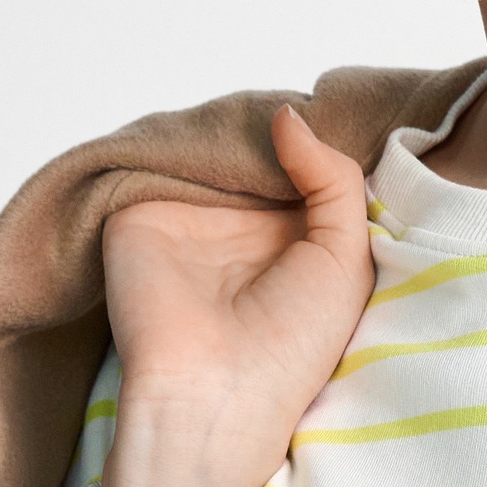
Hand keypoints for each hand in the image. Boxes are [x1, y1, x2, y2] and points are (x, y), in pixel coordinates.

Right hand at [96, 103, 373, 486]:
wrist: (213, 392)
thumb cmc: (292, 344)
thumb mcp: (347, 256)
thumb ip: (335, 177)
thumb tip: (288, 116)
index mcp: (294, 241)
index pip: (304, 168)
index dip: (317, 136)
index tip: (338, 100)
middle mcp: (243, 226)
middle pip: (256, 146)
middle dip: (276, 120)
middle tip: (292, 95)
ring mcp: (191, 217)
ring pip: (210, 144)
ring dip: (228, 122)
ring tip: (253, 110)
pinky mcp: (140, 213)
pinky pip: (157, 153)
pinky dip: (179, 135)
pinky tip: (208, 125)